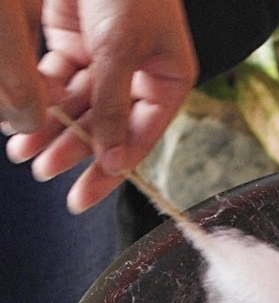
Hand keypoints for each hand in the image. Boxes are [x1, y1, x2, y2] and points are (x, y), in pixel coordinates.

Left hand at [3, 0, 198, 211]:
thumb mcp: (120, 48)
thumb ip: (112, 104)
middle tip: (45, 174)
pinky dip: (43, 99)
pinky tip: (25, 122)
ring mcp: (107, 62)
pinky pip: (58, 81)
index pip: (139, 137)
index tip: (83, 197)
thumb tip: (110, 161)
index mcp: (167, 82)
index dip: (112, 170)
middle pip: (107, 128)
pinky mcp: (75, 43)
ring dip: (54, 130)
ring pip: (80, 108)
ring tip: (26, 155)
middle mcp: (139, 78)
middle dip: (74, 151)